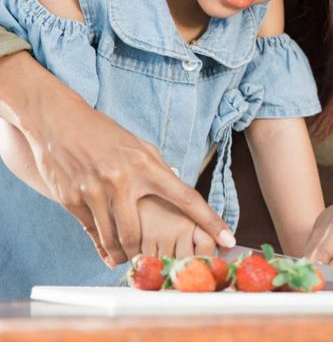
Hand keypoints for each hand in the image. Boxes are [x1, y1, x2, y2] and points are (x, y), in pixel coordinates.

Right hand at [3, 52, 233, 265]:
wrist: (59, 122)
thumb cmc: (104, 133)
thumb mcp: (138, 146)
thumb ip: (157, 170)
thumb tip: (177, 191)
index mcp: (146, 164)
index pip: (187, 198)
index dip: (210, 220)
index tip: (227, 238)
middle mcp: (122, 179)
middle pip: (139, 233)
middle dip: (145, 251)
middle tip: (152, 258)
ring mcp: (94, 191)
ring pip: (114, 240)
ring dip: (123, 254)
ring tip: (129, 258)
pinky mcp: (71, 200)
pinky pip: (92, 234)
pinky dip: (102, 247)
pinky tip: (109, 252)